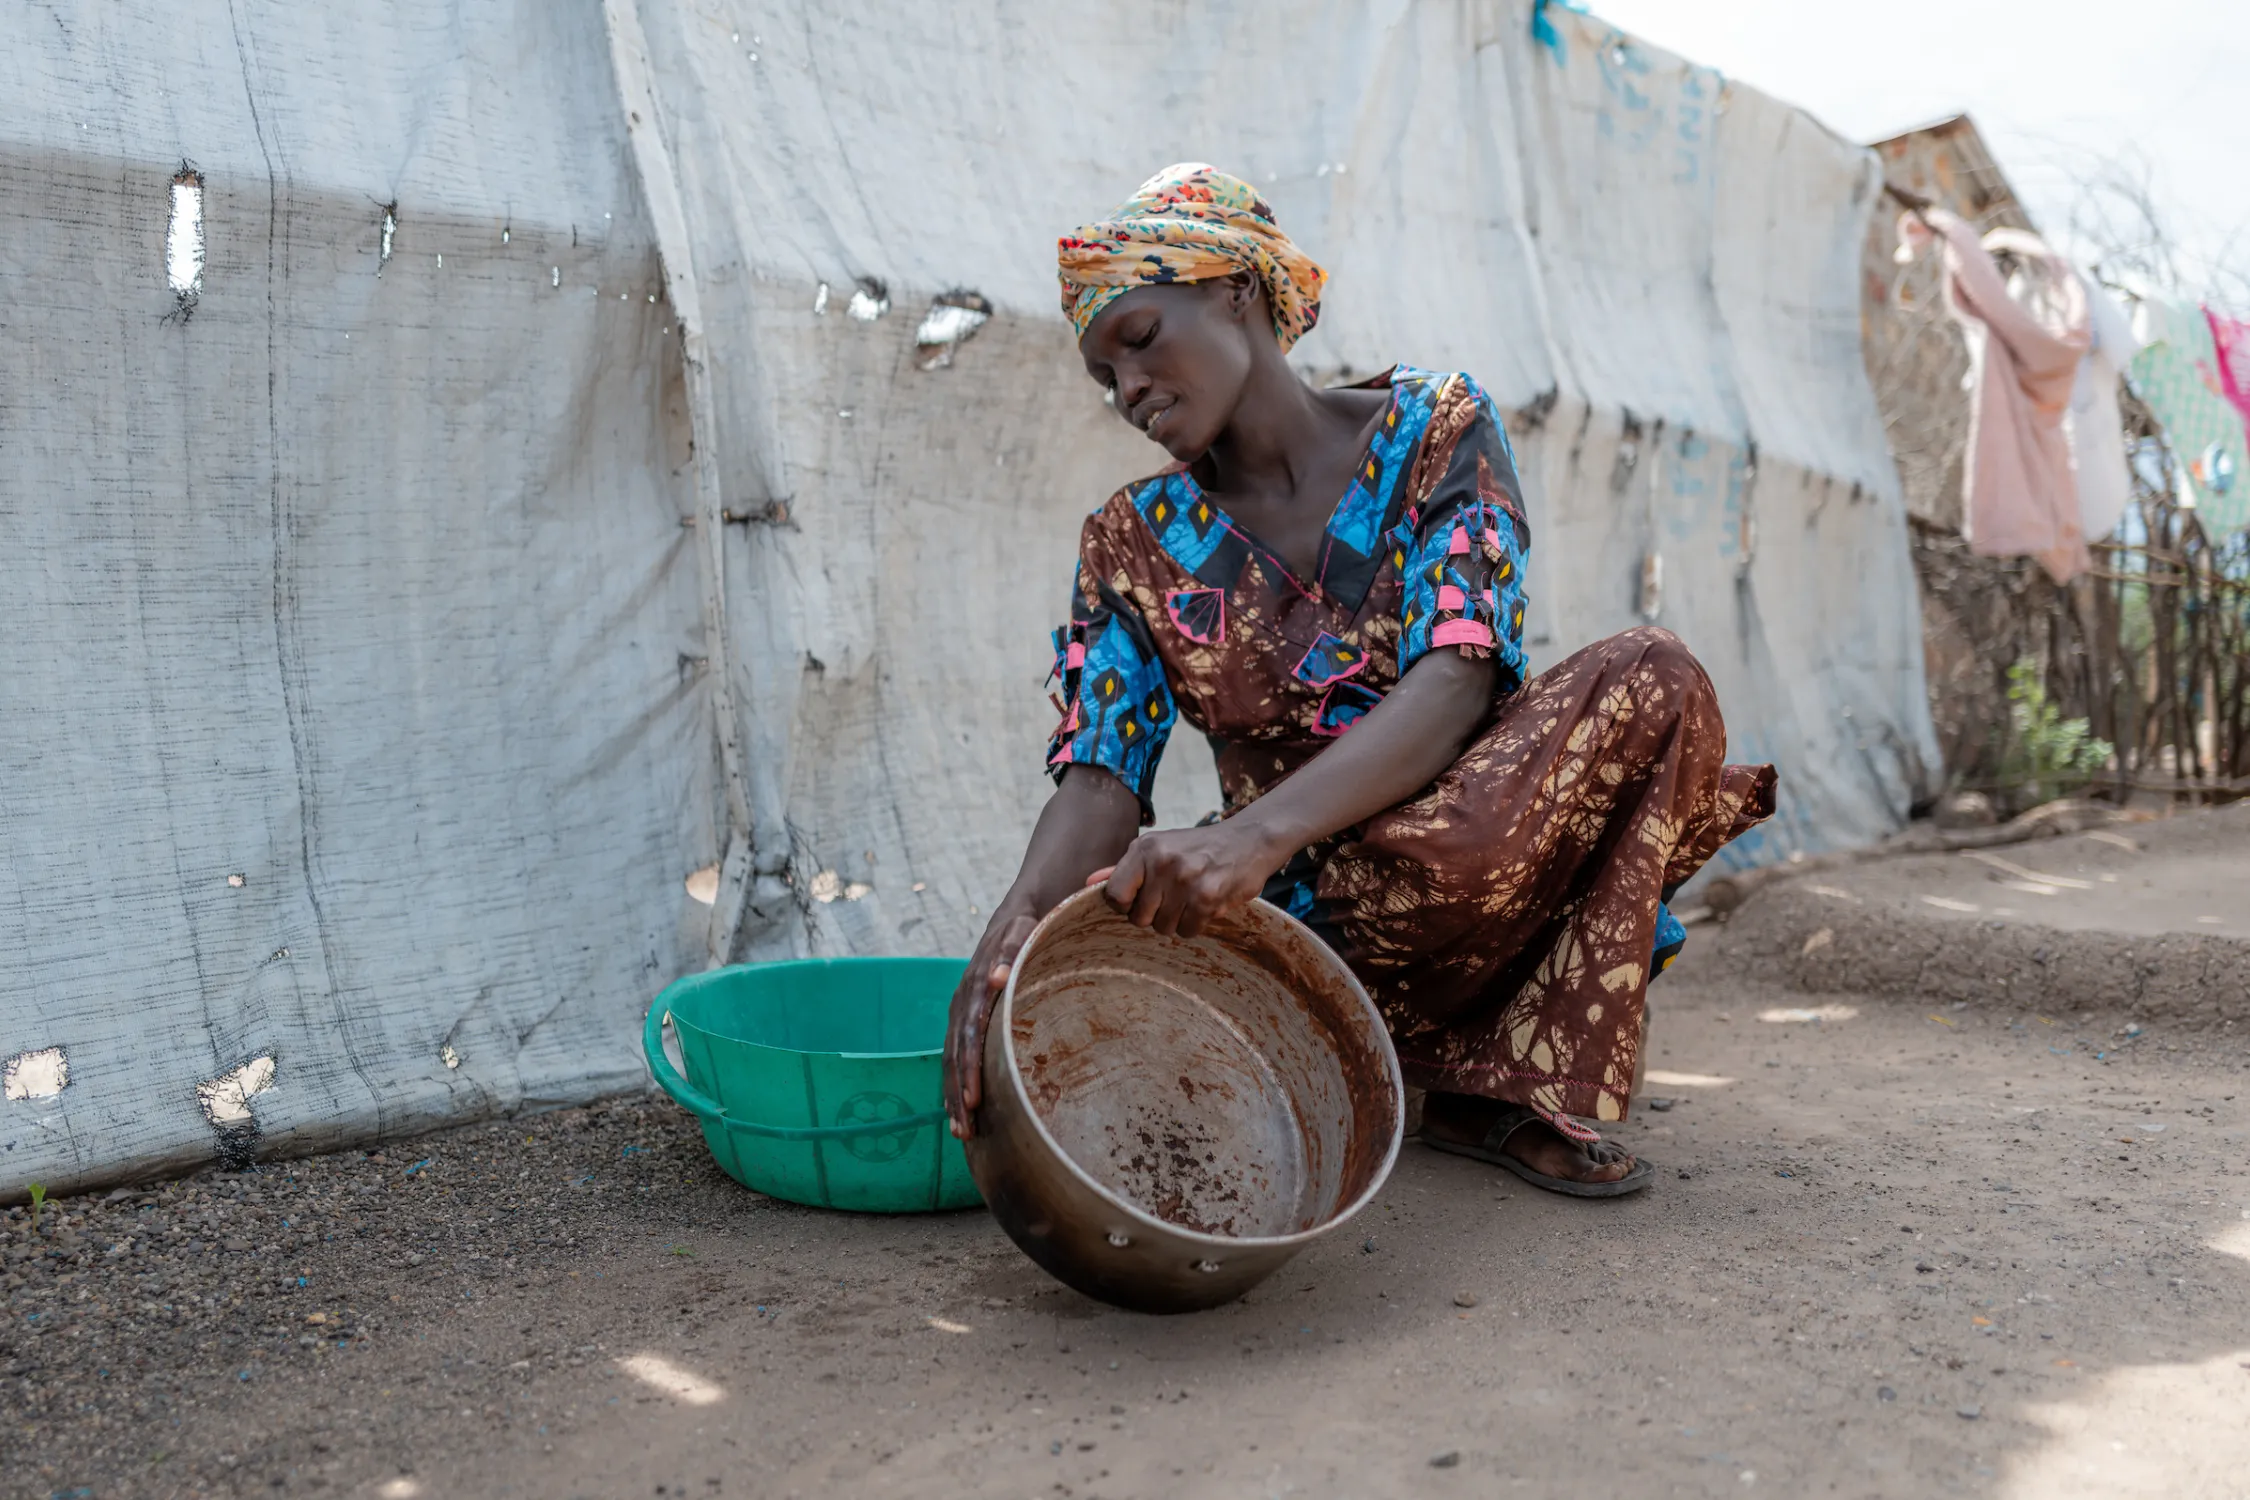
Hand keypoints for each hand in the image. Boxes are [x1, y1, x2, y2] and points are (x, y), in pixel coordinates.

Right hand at [943, 902, 1039, 1139]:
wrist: (1015, 919)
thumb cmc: (1026, 929)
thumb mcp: (1023, 932)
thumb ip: (1013, 952)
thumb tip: (999, 978)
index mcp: (975, 987)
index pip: (968, 1036)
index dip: (968, 1070)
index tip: (974, 1100)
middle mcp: (962, 1004)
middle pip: (954, 1056)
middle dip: (958, 1094)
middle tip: (966, 1129)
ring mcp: (961, 1014)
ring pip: (951, 1061)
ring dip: (954, 1097)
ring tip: (962, 1133)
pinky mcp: (965, 1021)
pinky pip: (954, 1057)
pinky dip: (955, 1085)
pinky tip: (961, 1112)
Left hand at [1102, 820, 1282, 938]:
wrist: (1248, 840)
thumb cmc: (1196, 848)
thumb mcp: (1158, 848)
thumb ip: (1123, 868)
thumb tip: (1088, 883)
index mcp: (1145, 848)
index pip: (1115, 895)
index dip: (1125, 905)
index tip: (1139, 900)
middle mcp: (1162, 862)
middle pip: (1140, 918)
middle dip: (1154, 915)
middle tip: (1171, 898)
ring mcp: (1185, 880)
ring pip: (1164, 927)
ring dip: (1177, 920)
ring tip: (1190, 898)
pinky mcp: (1207, 897)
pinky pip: (1188, 931)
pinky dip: (1196, 923)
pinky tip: (1205, 903)